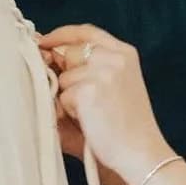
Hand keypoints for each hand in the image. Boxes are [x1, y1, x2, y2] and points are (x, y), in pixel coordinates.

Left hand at [40, 27, 169, 183]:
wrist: (141, 152)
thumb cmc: (125, 126)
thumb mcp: (114, 85)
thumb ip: (85, 66)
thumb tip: (45, 53)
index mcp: (125, 53)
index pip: (87, 32)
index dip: (62, 35)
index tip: (44, 42)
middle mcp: (114, 57)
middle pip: (69, 54)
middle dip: (66, 75)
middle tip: (87, 101)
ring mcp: (102, 72)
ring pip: (63, 77)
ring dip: (69, 97)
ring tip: (92, 114)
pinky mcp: (88, 90)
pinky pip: (62, 97)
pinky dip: (69, 111)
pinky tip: (90, 121)